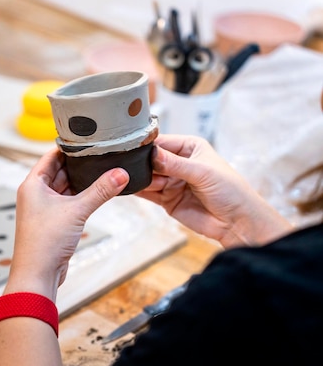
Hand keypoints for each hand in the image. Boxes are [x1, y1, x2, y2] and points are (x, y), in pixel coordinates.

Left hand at [4, 148, 129, 300]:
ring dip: (81, 182)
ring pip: (64, 188)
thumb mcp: (77, 211)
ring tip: (102, 170)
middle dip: (78, 164)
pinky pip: (68, 203)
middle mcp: (35, 194)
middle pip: (58, 171)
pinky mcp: (52, 222)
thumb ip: (100, 191)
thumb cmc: (45, 242)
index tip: (86, 138)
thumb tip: (121, 174)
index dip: (68, 147)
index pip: (50, 156)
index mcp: (32, 184)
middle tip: (100, 153)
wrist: (37, 274)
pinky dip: (80, 197)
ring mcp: (43, 209)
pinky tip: (96, 193)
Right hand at [136, 134, 292, 247]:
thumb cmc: (230, 191)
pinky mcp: (167, 199)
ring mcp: (172, 182)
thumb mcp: (202, 172)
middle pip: (151, 159)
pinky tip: (128, 187)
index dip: (147, 145)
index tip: (131, 147)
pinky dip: (137, 190)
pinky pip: (147, 193)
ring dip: (138, 177)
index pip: (162, 142)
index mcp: (190, 148)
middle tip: (127, 166)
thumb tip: (151, 154)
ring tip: (129, 178)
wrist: (237, 223)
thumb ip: (175, 164)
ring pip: (147, 176)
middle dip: (141, 163)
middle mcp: (178, 163)